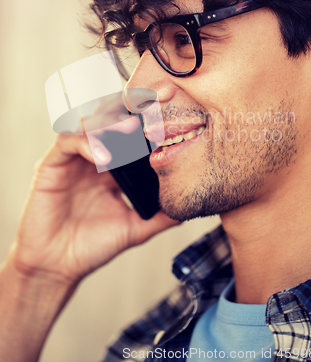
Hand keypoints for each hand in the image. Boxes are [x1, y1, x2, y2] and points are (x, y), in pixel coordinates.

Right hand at [11, 119, 177, 286]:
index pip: (126, 137)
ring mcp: (71, 160)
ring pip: (87, 125)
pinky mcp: (50, 166)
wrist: (57, 267)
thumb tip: (187, 210)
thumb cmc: (92, 246)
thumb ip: (160, 217)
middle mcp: (90, 159)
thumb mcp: (134, 228)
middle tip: (146, 119)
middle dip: (126, 117)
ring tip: (129, 131)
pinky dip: (87, 144)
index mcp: (110, 169)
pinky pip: (67, 143)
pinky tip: (104, 158)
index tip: (164, 124)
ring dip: (108, 125)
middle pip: (107, 123)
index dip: (143, 127)